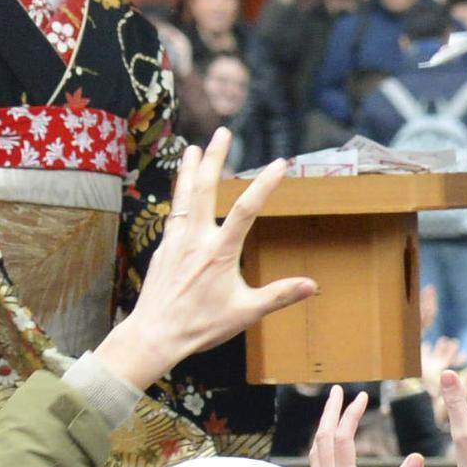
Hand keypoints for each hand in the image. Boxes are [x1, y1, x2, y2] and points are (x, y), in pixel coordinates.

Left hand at [88, 132, 320, 394]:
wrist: (154, 334)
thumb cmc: (200, 326)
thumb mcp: (245, 313)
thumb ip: (279, 295)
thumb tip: (312, 286)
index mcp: (219, 251)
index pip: (246, 209)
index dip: (264, 184)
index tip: (279, 163)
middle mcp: (196, 238)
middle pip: (205, 188)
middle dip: (214, 158)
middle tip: (221, 133)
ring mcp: (176, 240)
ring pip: (183, 196)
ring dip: (189, 170)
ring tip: (192, 148)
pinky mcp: (163, 248)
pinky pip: (173, 213)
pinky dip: (178, 196)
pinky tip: (180, 191)